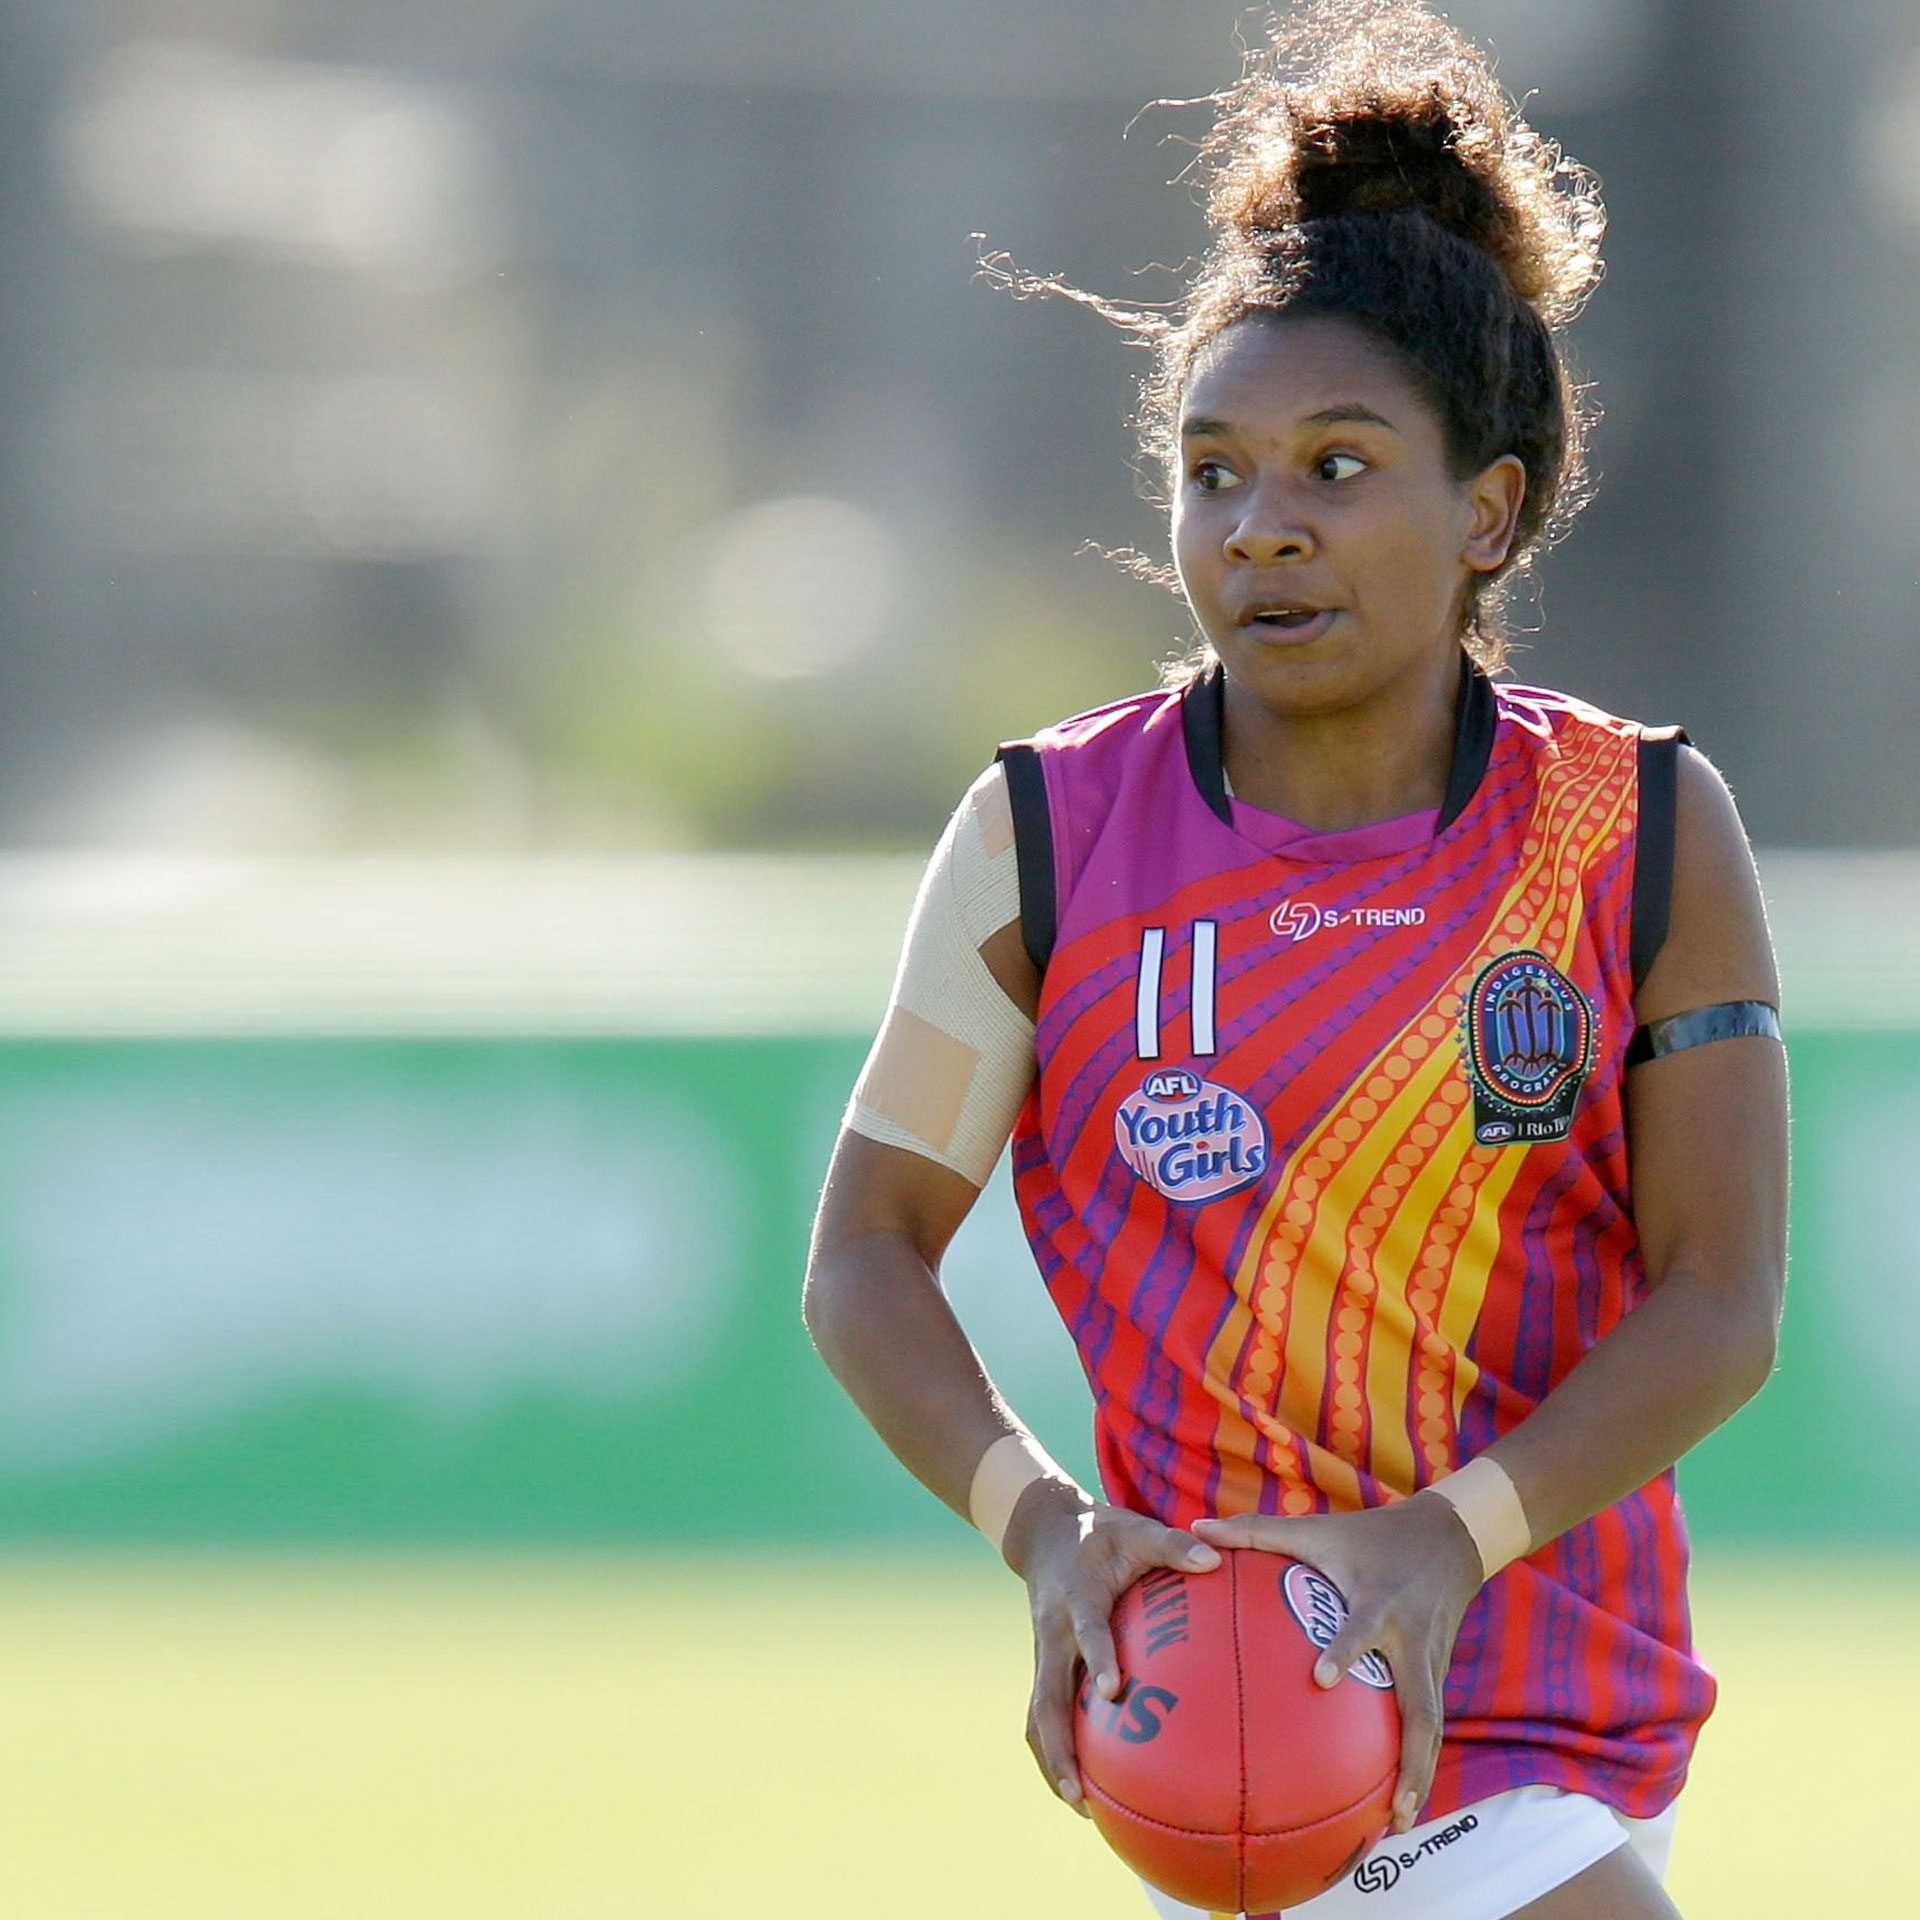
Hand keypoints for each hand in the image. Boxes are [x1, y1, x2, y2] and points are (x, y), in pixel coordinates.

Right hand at [1002, 1480, 1221, 1812]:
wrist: (1044, 1531)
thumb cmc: (1102, 1533)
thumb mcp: (1135, 1529)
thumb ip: (1173, 1546)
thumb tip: (1216, 1559)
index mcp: (1077, 1599)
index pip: (1086, 1633)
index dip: (1097, 1659)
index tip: (1112, 1692)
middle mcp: (1054, 1634)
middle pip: (1045, 1697)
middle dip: (1059, 1745)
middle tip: (1080, 1791)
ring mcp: (1044, 1654)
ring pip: (1036, 1715)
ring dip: (1051, 1758)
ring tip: (1078, 1805)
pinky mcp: (1045, 1666)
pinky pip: (1041, 1713)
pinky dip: (1053, 1749)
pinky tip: (1079, 1784)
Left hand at [1191, 1493, 1482, 1832]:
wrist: (1448, 1537)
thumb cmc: (1369, 1535)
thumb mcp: (1317, 1529)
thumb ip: (1255, 1532)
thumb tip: (1195, 1527)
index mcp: (1378, 1603)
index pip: (1362, 1629)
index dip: (1344, 1650)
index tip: (1319, 1679)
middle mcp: (1410, 1640)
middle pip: (1421, 1709)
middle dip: (1410, 1758)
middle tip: (1391, 1807)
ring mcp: (1431, 1663)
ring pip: (1433, 1728)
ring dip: (1420, 1775)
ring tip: (1398, 1824)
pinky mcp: (1438, 1674)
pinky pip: (1431, 1723)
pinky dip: (1419, 1761)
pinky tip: (1399, 1799)